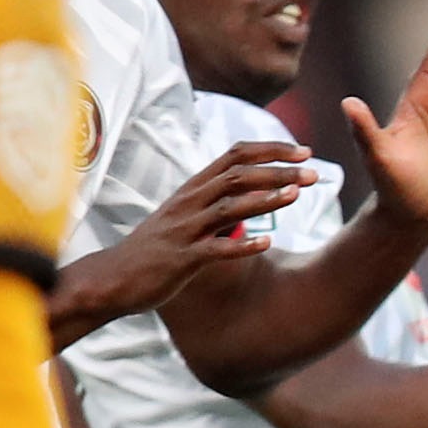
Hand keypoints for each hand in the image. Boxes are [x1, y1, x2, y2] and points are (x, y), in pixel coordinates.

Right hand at [64, 142, 315, 328]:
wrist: (113, 278)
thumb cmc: (157, 248)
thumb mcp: (188, 218)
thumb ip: (219, 204)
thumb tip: (257, 194)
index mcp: (193, 189)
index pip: (234, 155)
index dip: (270, 150)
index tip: (304, 150)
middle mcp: (188, 203)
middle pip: (237, 176)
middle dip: (277, 171)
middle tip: (314, 172)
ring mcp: (184, 230)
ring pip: (228, 207)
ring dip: (266, 200)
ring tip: (297, 194)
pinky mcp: (181, 259)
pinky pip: (214, 249)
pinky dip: (241, 244)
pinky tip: (266, 243)